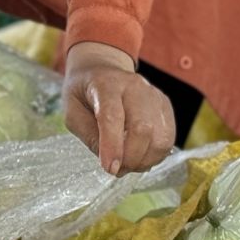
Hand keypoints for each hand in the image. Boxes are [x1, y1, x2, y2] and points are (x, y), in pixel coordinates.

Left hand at [62, 47, 174, 175]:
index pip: (112, 116)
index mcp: (106, 84)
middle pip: (142, 129)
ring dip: (145, 160)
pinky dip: (155, 155)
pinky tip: (140, 156)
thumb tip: (111, 162)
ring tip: (128, 164)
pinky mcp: (165, 106)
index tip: (110, 168)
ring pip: (160, 137)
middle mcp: (134, 86)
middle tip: (117, 169)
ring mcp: (154, 95)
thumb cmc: (84, 92)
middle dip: (131, 158)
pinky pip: (168, 139)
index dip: (112, 145)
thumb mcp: (72, 111)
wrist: (102, 69)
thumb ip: (88, 135)